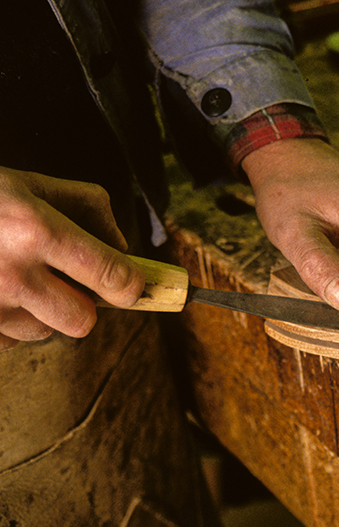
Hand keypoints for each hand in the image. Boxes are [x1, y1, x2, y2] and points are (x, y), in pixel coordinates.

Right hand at [0, 167, 144, 350]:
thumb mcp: (28, 182)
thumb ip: (86, 206)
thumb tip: (122, 247)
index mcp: (35, 230)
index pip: (111, 276)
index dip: (132, 286)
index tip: (134, 285)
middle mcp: (11, 274)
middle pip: (83, 321)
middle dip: (84, 304)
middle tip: (68, 282)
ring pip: (44, 332)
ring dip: (42, 312)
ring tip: (14, 278)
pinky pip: (8, 341)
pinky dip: (9, 322)